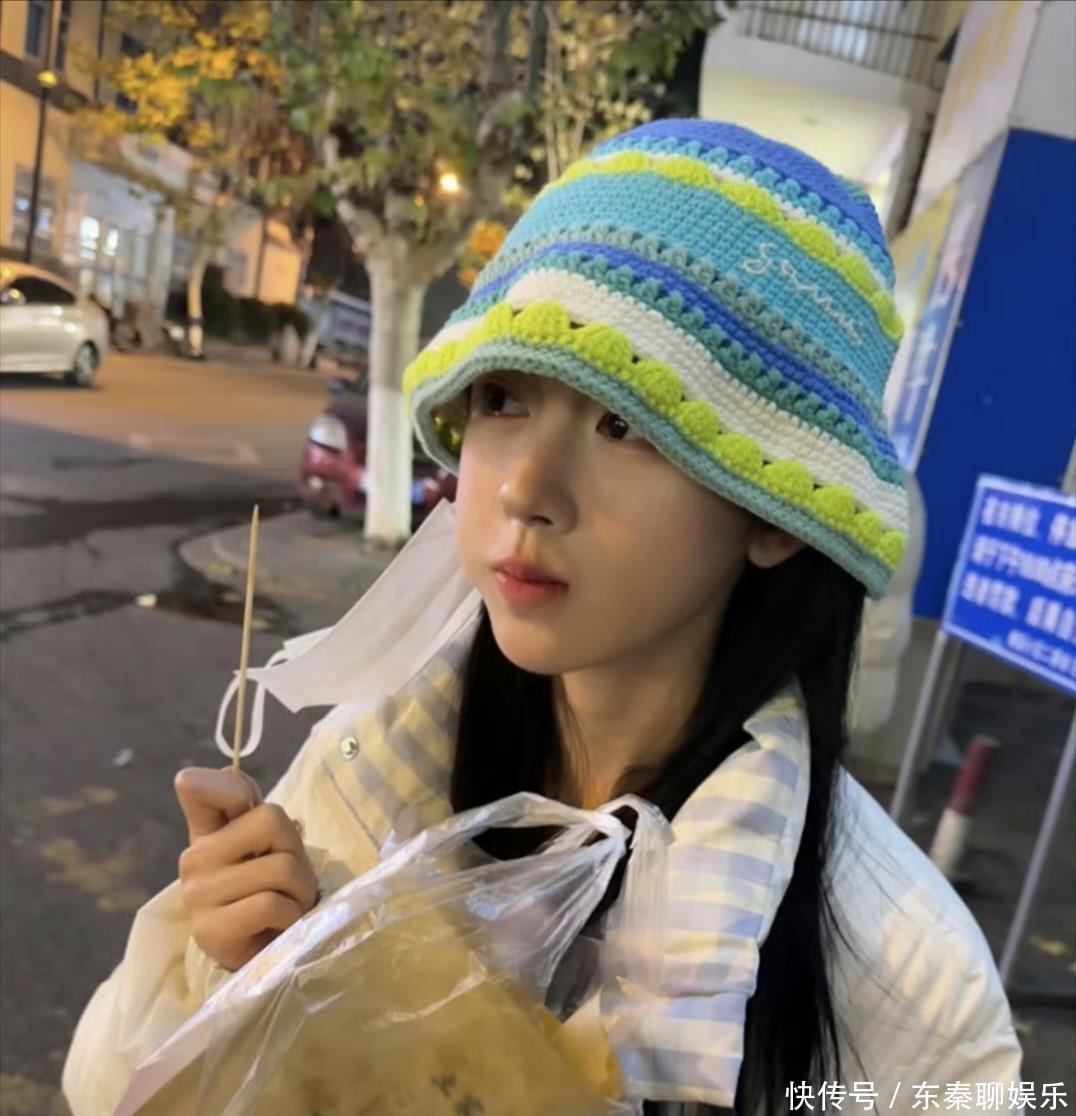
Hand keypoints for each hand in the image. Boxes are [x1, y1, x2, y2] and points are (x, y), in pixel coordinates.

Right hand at [174, 767, 318, 971]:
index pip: (200, 790)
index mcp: (207, 831)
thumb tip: (229, 770)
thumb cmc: (268, 891)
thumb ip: (253, 811)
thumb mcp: (264, 848)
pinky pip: (270, 904)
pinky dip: (290, 916)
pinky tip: (279, 926)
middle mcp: (195, 857)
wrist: (258, 956)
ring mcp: (198, 894)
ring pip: (280, 868)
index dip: (224, 786)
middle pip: (272, 821)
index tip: (237, 800)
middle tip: (290, 879)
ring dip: (301, 890)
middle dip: (296, 850)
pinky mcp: (210, 930)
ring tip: (289, 904)